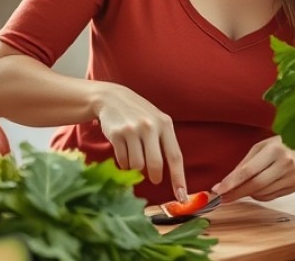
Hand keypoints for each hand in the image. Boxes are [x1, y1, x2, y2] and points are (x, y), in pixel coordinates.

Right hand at [94, 84, 187, 201]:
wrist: (112, 98)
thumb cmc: (140, 114)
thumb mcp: (157, 121)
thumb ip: (164, 143)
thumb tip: (172, 175)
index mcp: (165, 124)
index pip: (175, 156)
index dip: (179, 178)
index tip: (182, 196)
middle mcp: (150, 126)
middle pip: (155, 164)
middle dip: (155, 176)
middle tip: (154, 179)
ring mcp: (132, 130)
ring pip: (137, 165)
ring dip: (136, 167)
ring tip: (135, 155)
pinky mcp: (116, 134)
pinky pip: (123, 161)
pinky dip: (124, 162)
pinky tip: (124, 151)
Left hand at [211, 136, 294, 202]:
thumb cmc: (277, 147)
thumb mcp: (259, 149)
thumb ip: (243, 166)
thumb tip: (223, 185)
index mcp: (274, 150)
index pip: (248, 171)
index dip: (231, 182)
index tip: (217, 191)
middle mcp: (285, 163)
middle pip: (255, 185)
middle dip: (236, 193)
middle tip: (221, 198)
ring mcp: (292, 176)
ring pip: (261, 194)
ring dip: (248, 193)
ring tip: (247, 185)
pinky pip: (270, 197)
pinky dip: (260, 195)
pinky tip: (263, 185)